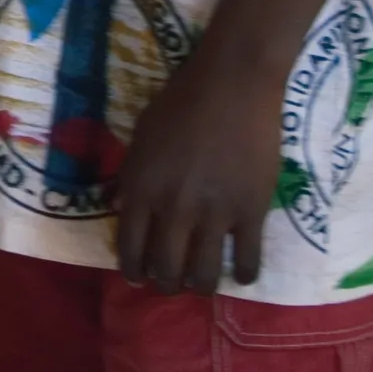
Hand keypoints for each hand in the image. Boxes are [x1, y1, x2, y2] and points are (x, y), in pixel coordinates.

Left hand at [113, 50, 285, 293]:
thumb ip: (131, 177)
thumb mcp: (140, 138)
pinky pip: (247, 261)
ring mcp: (213, 214)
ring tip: (203, 283)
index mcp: (140, 189)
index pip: (130, 250)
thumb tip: (121, 209)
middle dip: (168, 284)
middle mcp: (172, 209)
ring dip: (201, 286)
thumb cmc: (179, 104)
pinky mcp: (251, 212)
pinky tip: (241, 273)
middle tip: (174, 283)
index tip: (141, 279)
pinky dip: (243, 274)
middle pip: (166, 270)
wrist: (231, 85)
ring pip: (204, 276)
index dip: (134, 271)